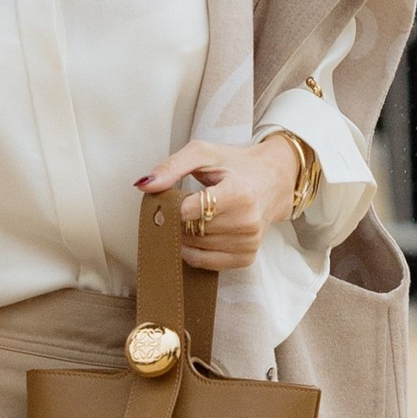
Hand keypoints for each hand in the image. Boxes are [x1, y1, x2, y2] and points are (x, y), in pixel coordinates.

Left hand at [136, 135, 301, 272]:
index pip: (187, 212)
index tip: (174, 198)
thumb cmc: (234, 166)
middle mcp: (247, 221)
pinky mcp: (247, 257)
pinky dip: (196, 250)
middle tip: (189, 205)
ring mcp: (248, 242)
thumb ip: (172, 167)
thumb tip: (145, 186)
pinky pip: (205, 263)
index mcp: (239, 193)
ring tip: (201, 216)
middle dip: (180, 219)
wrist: (271, 180)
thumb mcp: (203, 154)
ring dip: (187, 234)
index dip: (173, 206)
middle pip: (190, 230)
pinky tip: (203, 233)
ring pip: (195, 247)